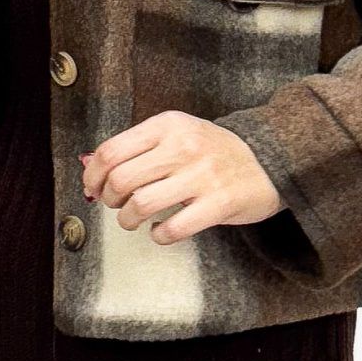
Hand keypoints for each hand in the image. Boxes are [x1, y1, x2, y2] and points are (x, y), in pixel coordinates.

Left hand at [80, 112, 281, 243]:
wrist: (269, 159)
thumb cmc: (215, 151)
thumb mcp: (178, 133)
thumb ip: (139, 147)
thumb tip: (92, 169)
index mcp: (168, 125)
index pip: (111, 151)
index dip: (93, 176)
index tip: (93, 188)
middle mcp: (183, 147)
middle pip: (121, 179)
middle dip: (110, 199)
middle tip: (117, 205)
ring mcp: (202, 176)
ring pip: (141, 204)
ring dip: (128, 220)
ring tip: (134, 221)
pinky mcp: (218, 204)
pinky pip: (172, 228)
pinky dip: (158, 235)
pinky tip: (160, 230)